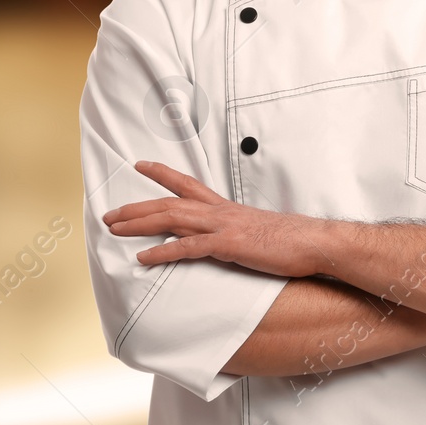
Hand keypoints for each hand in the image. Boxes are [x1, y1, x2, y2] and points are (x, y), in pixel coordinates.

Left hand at [103, 160, 331, 275]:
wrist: (316, 242)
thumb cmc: (294, 240)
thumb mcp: (260, 231)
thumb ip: (240, 231)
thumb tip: (231, 239)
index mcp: (228, 208)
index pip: (189, 184)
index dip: (163, 174)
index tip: (141, 166)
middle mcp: (222, 212)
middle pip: (171, 202)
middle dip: (137, 207)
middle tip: (110, 214)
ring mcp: (225, 226)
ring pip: (173, 218)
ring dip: (140, 224)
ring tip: (114, 230)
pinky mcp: (229, 244)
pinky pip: (188, 248)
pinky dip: (162, 252)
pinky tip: (143, 259)